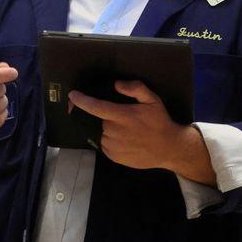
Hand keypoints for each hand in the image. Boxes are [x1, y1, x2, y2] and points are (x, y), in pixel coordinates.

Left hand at [69, 80, 210, 179]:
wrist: (169, 149)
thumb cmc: (159, 122)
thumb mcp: (152, 100)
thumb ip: (135, 88)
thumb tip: (116, 84)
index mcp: (122, 116)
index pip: (95, 107)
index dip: (81, 101)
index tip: (72, 95)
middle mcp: (115, 132)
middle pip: (98, 120)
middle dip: (104, 116)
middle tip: (119, 117)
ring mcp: (113, 146)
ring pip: (100, 133)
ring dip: (106, 129)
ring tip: (124, 130)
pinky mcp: (114, 157)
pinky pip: (104, 145)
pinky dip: (109, 140)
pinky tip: (124, 139)